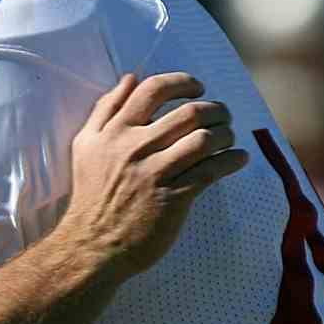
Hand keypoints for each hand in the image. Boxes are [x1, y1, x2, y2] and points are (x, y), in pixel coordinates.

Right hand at [54, 72, 248, 276]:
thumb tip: (130, 78)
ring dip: (225, 134)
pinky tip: (237, 158)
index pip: (154, 89)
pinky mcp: (173, 198)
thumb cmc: (91, 195)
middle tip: (222, 116)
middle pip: (189, 113)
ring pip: (204, 139)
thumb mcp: (86, 146)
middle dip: (215, 109)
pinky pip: (211, 170)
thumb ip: (106, 109)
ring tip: (228, 138)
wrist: (91, 245)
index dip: (183, 82)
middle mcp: (136, 148)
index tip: (198, 88)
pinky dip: (231, 160)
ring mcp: (155, 173)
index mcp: (115, 131)